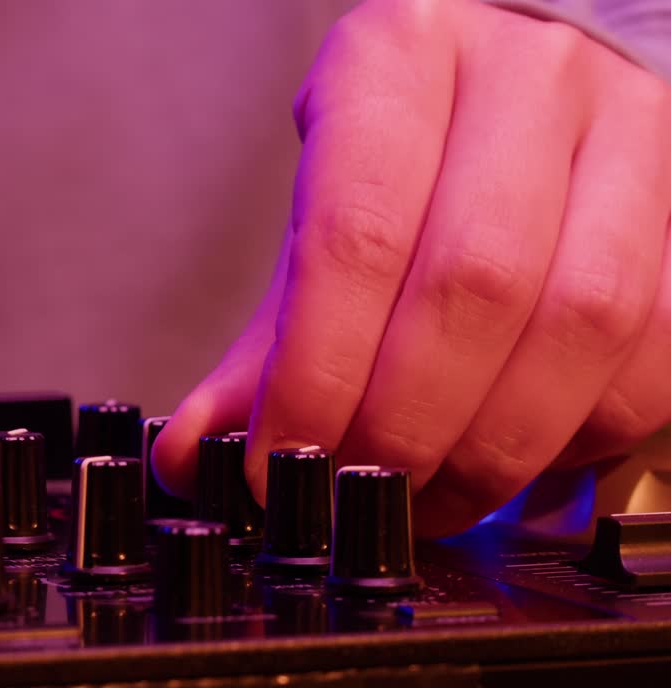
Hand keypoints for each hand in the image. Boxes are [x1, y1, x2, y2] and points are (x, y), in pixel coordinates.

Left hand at [153, 0, 670, 536]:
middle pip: (475, 284)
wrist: (514, 83)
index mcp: (400, 58)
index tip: (280, 457)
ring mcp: (623, 132)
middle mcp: (522, 78)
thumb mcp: (317, 213)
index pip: (358, 234)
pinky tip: (507, 458)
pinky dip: (573, 434)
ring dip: (492, 444)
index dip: (317, 372)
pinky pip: (648, 351)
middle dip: (405, 423)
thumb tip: (197, 449)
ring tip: (426, 493)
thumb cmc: (400, 152)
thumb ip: (267, 336)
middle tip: (356, 487)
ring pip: (580, 321)